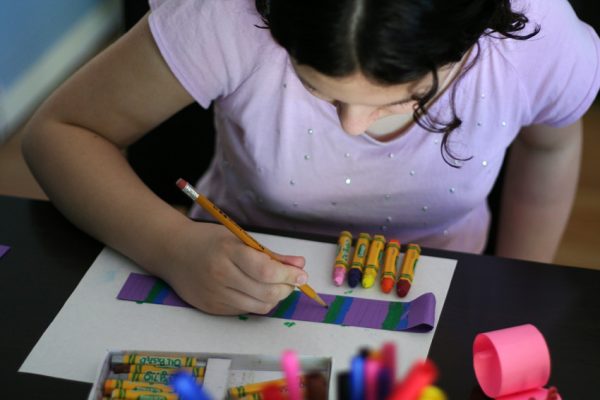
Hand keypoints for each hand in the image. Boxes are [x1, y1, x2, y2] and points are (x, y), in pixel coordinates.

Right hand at [162, 221, 306, 314]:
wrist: (171, 251)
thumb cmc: (208, 240)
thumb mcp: (239, 238)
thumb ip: (270, 253)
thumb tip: (299, 265)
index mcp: (228, 252)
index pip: (266, 271)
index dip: (289, 275)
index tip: (301, 275)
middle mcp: (221, 275)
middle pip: (265, 293)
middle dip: (286, 289)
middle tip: (292, 281)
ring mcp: (215, 295)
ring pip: (258, 306)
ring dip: (274, 298)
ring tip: (276, 286)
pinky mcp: (211, 308)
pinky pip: (244, 310)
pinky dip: (256, 302)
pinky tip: (255, 290)